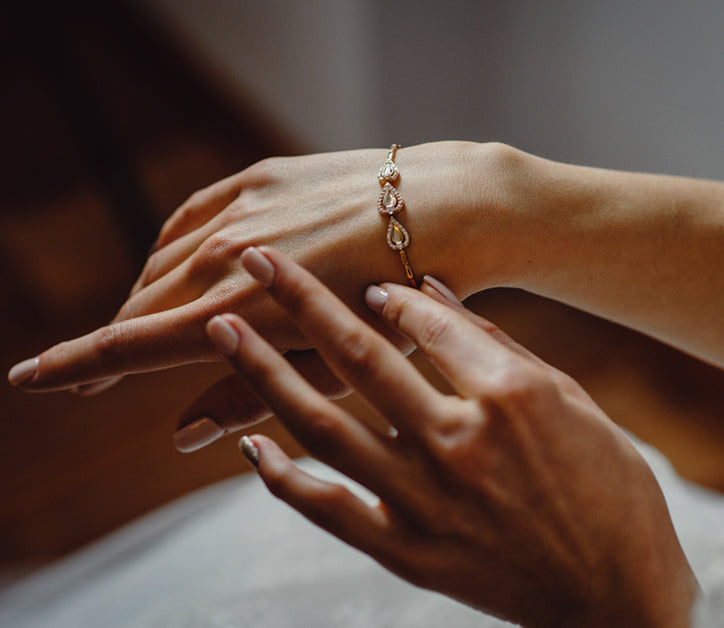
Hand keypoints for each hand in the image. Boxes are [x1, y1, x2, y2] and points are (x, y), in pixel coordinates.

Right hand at [9, 142, 533, 447]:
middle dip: (110, 341)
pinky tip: (171, 268)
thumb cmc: (397, 301)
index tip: (32, 378)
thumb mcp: (331, 369)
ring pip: (159, 264)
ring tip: (144, 330)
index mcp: (234, 313)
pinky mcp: (255, 177)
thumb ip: (249, 396)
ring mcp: (236, 211)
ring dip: (145, 301)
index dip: (74, 365)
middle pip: (137, 307)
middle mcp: (221, 256)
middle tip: (90, 372)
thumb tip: (183, 435)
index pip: (128, 344)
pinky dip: (170, 250)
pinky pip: (186, 217)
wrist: (444, 211)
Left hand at [209, 246, 697, 626]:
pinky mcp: (409, 554)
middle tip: (253, 260)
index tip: (358, 280)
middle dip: (300, 301)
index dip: (386, 294)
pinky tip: (247, 443)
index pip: (424, 326)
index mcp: (510, 396)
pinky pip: (328, 510)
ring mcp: (427, 504)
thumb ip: (490, 342)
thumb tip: (427, 290)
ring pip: (325, 428)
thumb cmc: (608, 485)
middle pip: (360, 359)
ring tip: (222, 331)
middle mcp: (460, 446)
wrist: (618, 595)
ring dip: (265, 374)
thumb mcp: (566, 396)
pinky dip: (282, 478)